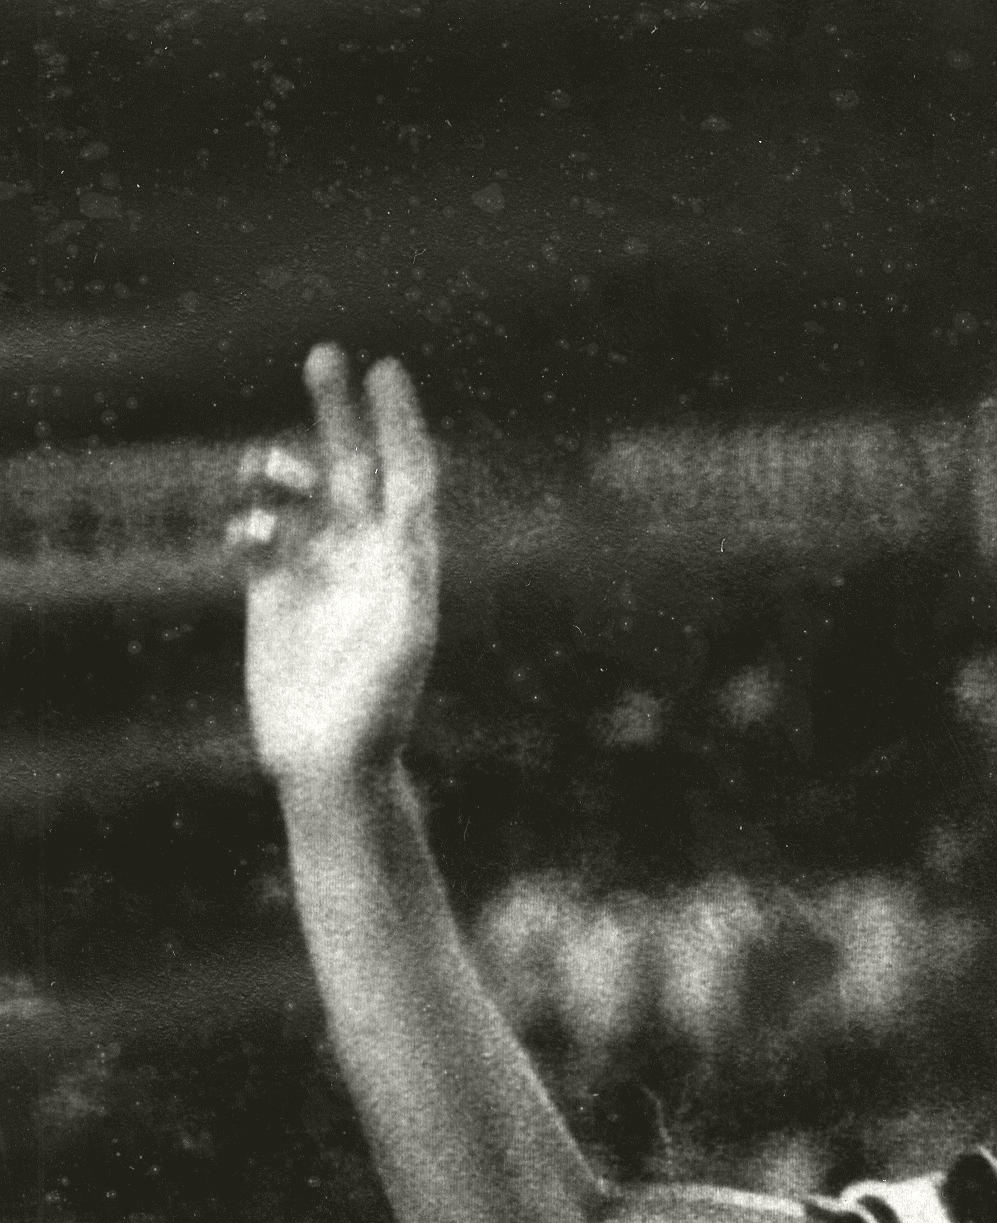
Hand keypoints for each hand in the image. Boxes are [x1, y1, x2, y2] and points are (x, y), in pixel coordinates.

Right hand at [233, 348, 439, 793]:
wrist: (330, 762)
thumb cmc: (379, 709)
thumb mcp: (407, 634)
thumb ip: (410, 565)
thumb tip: (415, 500)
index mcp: (405, 563)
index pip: (406, 475)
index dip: (398, 421)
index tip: (385, 370)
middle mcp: (363, 559)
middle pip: (352, 465)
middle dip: (338, 411)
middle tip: (324, 353)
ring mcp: (316, 572)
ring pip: (297, 494)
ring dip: (280, 468)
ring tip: (270, 473)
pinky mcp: (272, 594)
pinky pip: (256, 534)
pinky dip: (248, 522)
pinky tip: (248, 538)